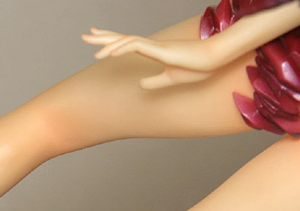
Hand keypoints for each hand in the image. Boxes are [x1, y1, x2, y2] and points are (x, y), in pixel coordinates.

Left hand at [81, 28, 218, 88]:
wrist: (214, 59)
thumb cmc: (197, 67)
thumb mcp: (170, 78)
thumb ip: (155, 81)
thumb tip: (140, 85)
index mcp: (153, 50)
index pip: (127, 43)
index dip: (111, 41)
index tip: (97, 40)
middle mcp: (151, 45)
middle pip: (122, 38)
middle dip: (102, 37)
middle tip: (85, 34)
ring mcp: (155, 46)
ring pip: (126, 41)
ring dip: (109, 44)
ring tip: (93, 50)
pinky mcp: (160, 49)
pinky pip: (136, 46)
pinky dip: (122, 48)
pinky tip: (110, 52)